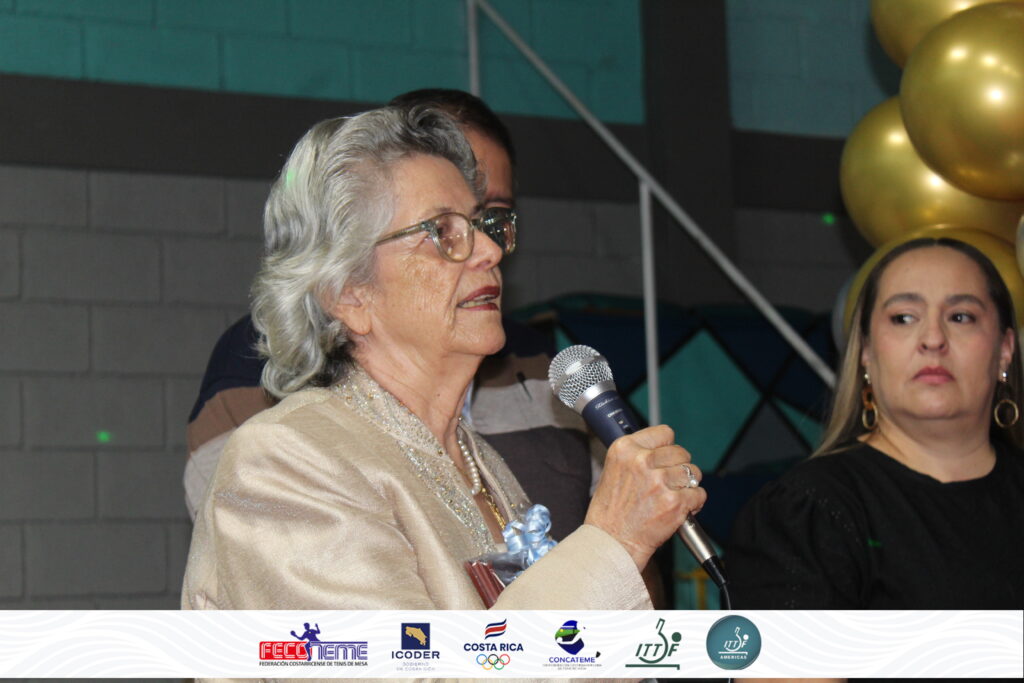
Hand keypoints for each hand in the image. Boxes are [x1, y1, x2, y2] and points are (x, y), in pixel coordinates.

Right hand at [584, 425, 705, 570]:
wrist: (611, 542)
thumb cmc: (610, 512)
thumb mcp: (614, 470)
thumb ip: (637, 456)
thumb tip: (663, 449)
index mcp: (625, 449)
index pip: (664, 433)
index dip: (667, 447)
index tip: (665, 458)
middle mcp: (641, 462)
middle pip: (681, 452)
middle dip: (679, 468)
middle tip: (669, 483)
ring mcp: (659, 482)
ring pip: (693, 472)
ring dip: (688, 485)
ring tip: (674, 496)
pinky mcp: (674, 502)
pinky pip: (699, 494)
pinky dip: (694, 504)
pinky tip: (679, 509)